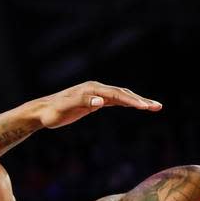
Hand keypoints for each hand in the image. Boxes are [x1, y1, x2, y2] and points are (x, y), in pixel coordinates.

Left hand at [35, 81, 161, 129]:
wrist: (41, 111)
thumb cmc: (52, 112)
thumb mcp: (66, 109)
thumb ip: (84, 103)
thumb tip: (102, 102)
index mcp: (92, 89)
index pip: (117, 95)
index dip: (132, 101)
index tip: (145, 108)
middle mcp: (96, 88)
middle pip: (123, 93)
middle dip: (141, 100)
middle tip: (158, 107)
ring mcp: (96, 94)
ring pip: (121, 96)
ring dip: (138, 101)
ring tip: (154, 107)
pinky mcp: (94, 101)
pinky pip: (115, 100)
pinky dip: (128, 103)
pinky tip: (137, 106)